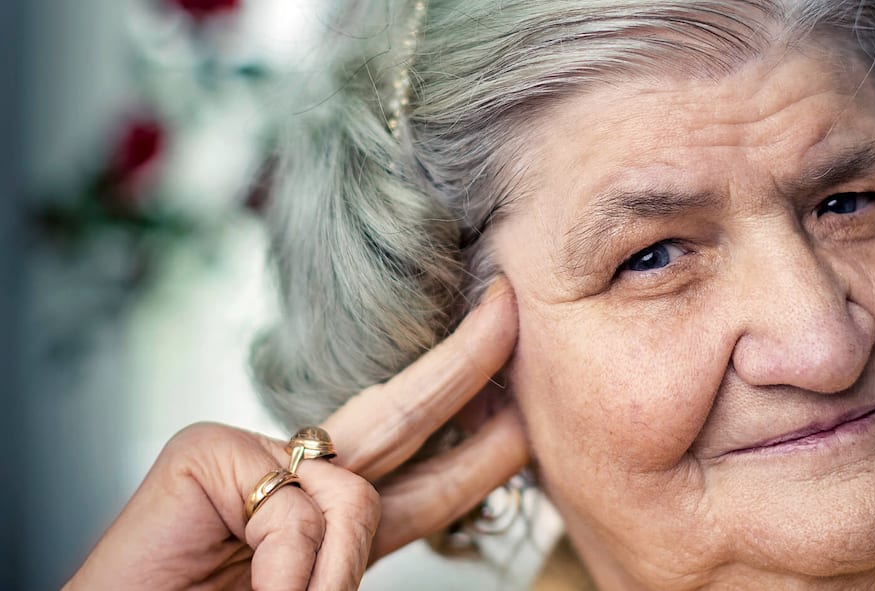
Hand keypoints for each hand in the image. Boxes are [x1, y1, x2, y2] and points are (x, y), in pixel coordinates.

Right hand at [65, 280, 527, 589]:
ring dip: (338, 571)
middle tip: (510, 311)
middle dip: (467, 365)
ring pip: (356, 494)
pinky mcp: (207, 452)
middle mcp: (297, 471)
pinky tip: (253, 588)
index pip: (424, 470)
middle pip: (403, 416)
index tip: (524, 408)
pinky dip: (291, 571)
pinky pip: (299, 512)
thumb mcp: (316, 585)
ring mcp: (248, 453)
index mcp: (331, 512)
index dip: (479, 442)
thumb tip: (404, 496)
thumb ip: (360, 542)